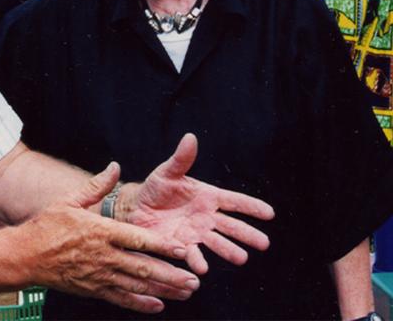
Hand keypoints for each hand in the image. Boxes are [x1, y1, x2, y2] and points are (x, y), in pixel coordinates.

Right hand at [21, 162, 200, 313]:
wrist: (24, 255)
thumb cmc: (47, 225)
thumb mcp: (70, 200)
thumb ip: (96, 186)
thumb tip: (114, 166)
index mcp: (101, 231)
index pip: (138, 239)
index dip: (163, 246)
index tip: (184, 249)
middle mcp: (104, 255)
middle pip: (144, 267)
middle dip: (172, 275)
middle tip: (195, 280)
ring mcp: (99, 275)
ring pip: (137, 285)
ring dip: (164, 290)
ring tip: (185, 292)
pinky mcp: (92, 289)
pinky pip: (121, 299)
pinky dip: (140, 304)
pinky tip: (158, 306)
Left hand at [118, 133, 274, 274]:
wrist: (137, 206)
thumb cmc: (157, 187)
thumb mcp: (168, 171)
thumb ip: (181, 159)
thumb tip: (190, 137)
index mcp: (208, 197)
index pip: (234, 201)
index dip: (251, 207)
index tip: (270, 213)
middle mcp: (207, 217)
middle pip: (232, 226)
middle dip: (247, 234)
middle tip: (264, 243)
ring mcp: (196, 233)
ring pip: (217, 243)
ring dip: (229, 251)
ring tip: (241, 258)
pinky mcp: (181, 245)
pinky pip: (192, 254)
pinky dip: (197, 261)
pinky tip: (202, 269)